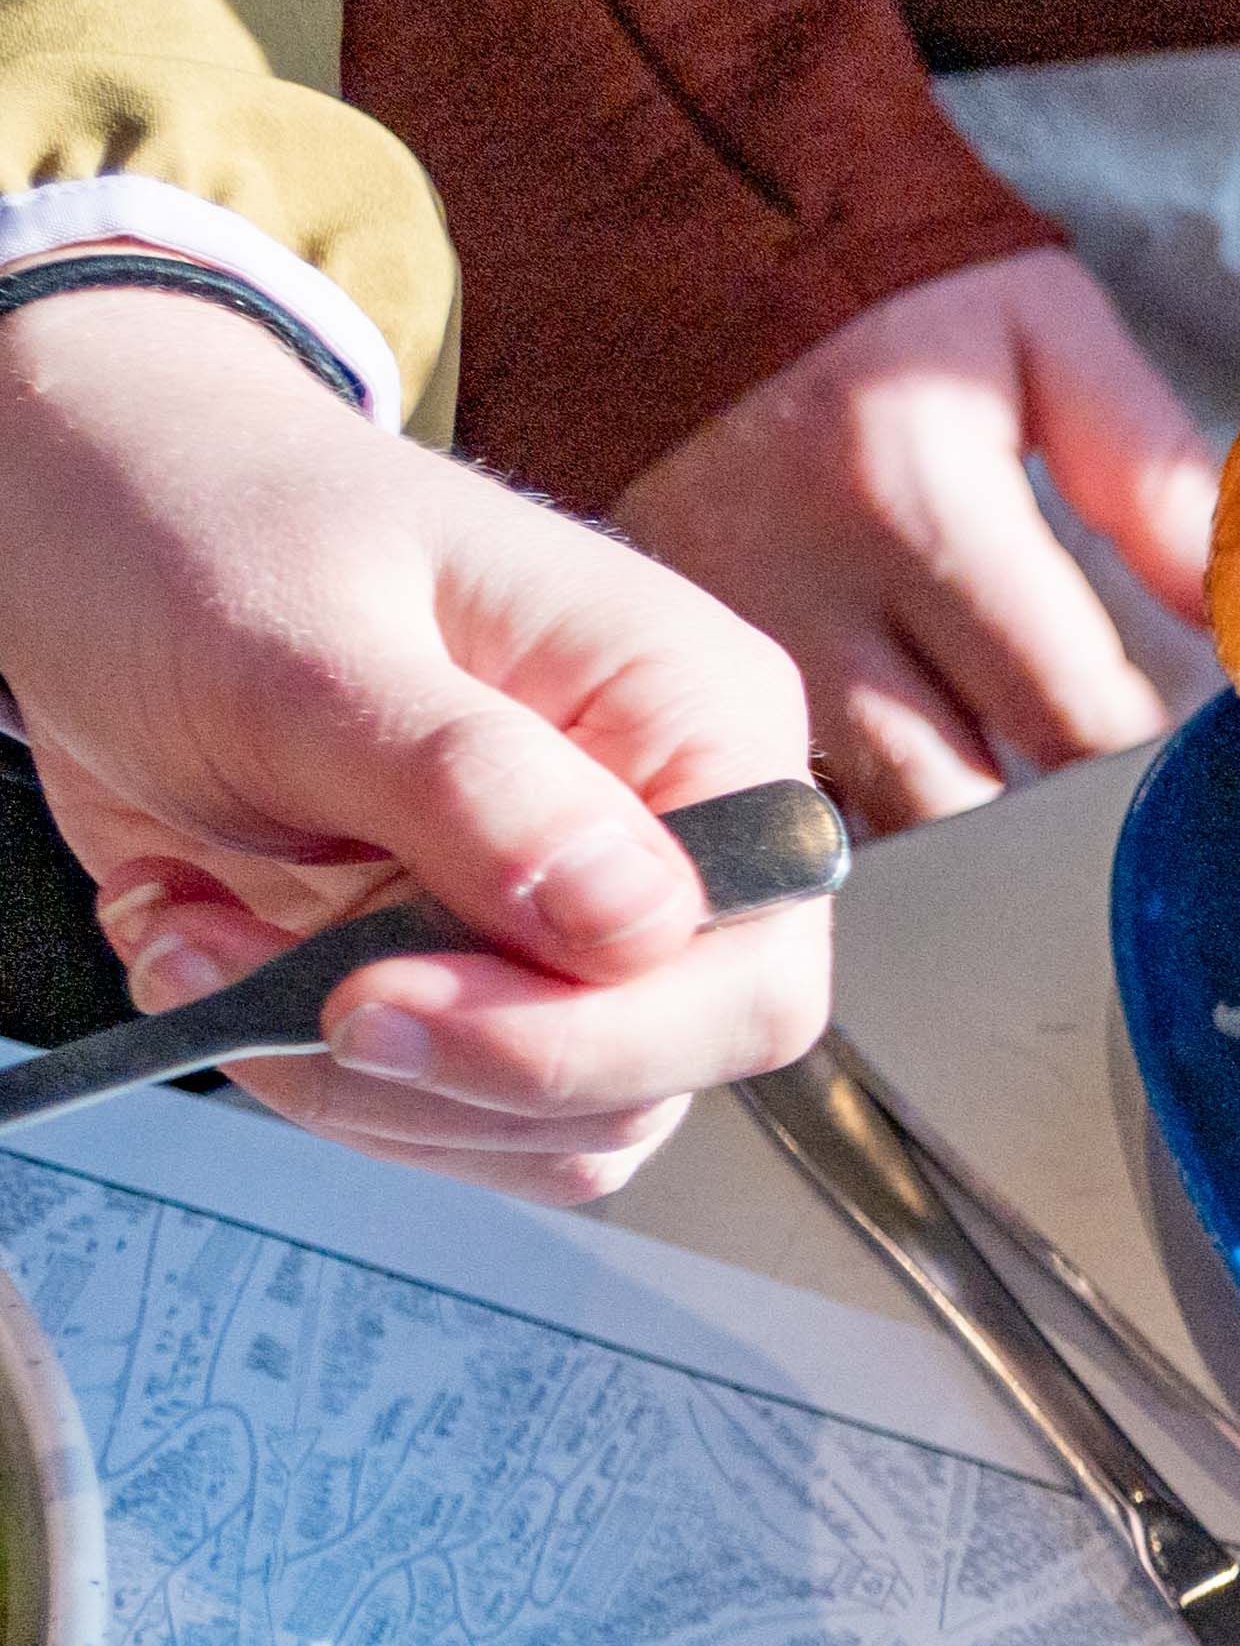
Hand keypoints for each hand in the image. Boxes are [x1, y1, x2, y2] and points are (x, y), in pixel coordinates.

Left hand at [0, 280, 822, 1202]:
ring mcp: (574, 917)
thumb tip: (635, 918)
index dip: (581, 1030)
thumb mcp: (303, 643)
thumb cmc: (203, 525)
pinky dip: (312, 1080)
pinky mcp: (478, 978)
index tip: (375, 1005)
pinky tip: (216, 950)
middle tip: (279, 990)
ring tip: (199, 937)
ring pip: (553, 1124)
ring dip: (348, 1082)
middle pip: (663, 1065)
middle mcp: (668, 830)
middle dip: (450, 1068)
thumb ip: (470, 783)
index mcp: (694, 713)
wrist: (89, 521)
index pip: (743, 960)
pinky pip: (457, 1119)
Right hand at [618, 247, 1214, 834]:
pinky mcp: (665, 660)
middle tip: (1122, 813)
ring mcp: (721, 639)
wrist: (662, 214)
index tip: (1198, 774)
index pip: (1070, 717)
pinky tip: (916, 781)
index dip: (1152, 772)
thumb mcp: (1040, 326)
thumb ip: (1147, 468)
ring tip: (1027, 807)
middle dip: (1059, 829)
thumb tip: (1235, 615)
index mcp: (915, 502)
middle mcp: (806, 593)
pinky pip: (774, 793)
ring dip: (958, 839)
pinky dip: (854, 815)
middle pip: (967, 804)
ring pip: (863, 822)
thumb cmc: (877, 279)